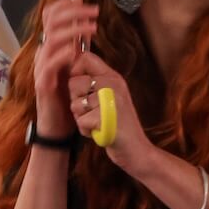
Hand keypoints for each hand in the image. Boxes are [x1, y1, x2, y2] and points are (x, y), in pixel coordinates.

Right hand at [33, 0, 97, 134]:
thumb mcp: (74, 66)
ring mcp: (41, 67)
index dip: (64, 5)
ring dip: (73, 29)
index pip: (50, 17)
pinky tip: (76, 50)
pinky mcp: (43, 83)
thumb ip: (77, 47)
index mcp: (50, 47)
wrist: (57, 125)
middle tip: (93, 10)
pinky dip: (64, 54)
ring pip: (52, 39)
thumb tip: (86, 26)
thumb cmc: (67, 95)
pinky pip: (51, 64)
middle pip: (51, 22)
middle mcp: (43, 53)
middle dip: (72, 12)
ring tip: (92, 27)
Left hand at [68, 52, 151, 172]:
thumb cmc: (118, 124)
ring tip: (97, 122)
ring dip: (81, 118)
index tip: (82, 89)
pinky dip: (86, 131)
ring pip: (75, 104)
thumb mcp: (110, 97)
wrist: (137, 150)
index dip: (75, 72)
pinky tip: (98, 132)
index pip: (85, 58)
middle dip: (76, 101)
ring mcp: (111, 101)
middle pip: (74, 82)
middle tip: (92, 111)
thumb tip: (71, 68)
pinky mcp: (106, 119)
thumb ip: (95, 82)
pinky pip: (81, 121)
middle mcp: (114, 85)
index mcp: (113, 77)